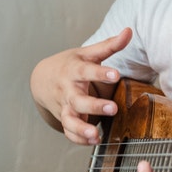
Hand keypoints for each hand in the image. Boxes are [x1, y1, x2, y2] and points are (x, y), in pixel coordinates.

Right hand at [29, 28, 131, 143]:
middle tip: (113, 109)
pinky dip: (79, 139)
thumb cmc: (70, 64)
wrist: (42, 78)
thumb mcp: (87, 53)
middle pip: (78, 100)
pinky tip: (94, 141)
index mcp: (74, 71)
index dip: (100, 73)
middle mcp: (68, 90)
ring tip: (96, 135)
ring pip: (70, 120)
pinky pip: (69, 132)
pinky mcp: (65, 118)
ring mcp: (65, 106)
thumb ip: (109, 45)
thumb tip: (129, 31)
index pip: (87, 71)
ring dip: (82, 129)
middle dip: (94, 105)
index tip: (115, 75)